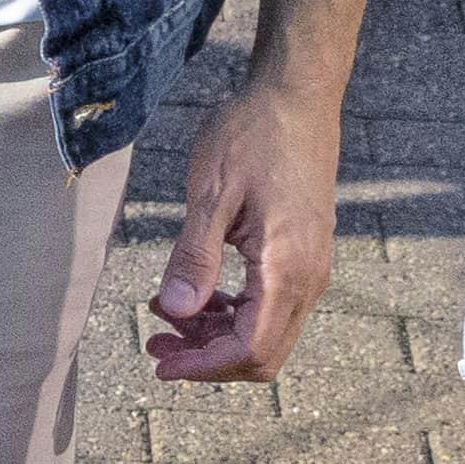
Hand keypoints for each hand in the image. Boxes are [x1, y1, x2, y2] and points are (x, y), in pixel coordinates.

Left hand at [143, 69, 346, 384]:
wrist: (297, 96)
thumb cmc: (253, 134)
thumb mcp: (212, 194)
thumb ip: (194, 257)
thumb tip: (176, 312)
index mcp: (287, 269)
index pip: (250, 350)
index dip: (203, 367)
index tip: (160, 363)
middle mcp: (308, 278)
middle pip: (262, 353)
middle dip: (207, 358)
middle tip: (154, 344)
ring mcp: (310, 268)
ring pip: (266, 332)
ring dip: (215, 336)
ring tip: (163, 318)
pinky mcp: (303, 255)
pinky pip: (269, 305)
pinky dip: (230, 311)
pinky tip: (194, 294)